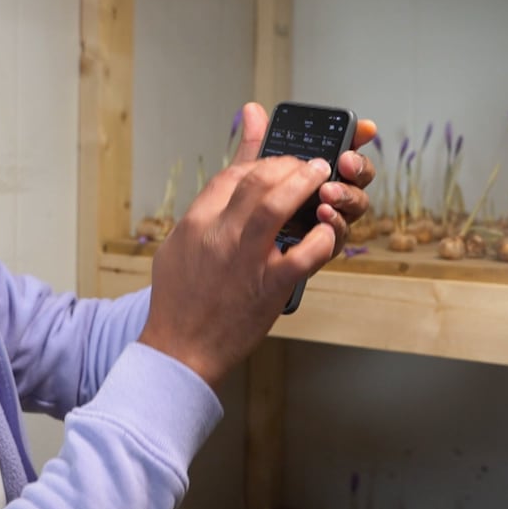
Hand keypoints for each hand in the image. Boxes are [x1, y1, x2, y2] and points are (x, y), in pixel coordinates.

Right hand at [137, 103, 376, 387]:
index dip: (259, 161)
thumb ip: (203, 211)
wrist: (179, 348)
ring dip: (304, 183)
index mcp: (197, 223)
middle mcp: (220, 235)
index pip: (231, 175)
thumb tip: (221, 184)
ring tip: (323, 176)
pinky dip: (321, 238)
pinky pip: (303, 256)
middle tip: (309, 165)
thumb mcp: (179, 244)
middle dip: (287, 163)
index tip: (276, 163)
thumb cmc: (179, 299)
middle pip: (257, 179)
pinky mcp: (268, 287)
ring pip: (276, 206)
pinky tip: (328, 229)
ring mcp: (245, 260)